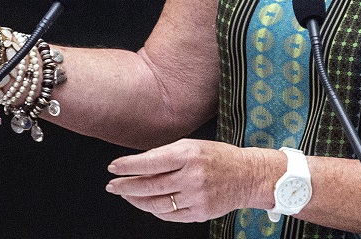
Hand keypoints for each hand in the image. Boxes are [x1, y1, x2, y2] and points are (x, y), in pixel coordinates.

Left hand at [105, 138, 276, 222]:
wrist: (247, 175)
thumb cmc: (218, 157)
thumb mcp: (192, 145)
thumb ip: (167, 155)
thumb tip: (139, 165)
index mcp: (188, 155)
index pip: (150, 162)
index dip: (128, 166)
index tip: (114, 167)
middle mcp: (192, 177)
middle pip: (149, 186)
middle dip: (125, 186)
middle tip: (113, 185)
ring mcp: (196, 197)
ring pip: (156, 204)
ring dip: (137, 200)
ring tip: (127, 195)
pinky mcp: (199, 212)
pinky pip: (170, 215)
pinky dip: (155, 210)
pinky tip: (148, 204)